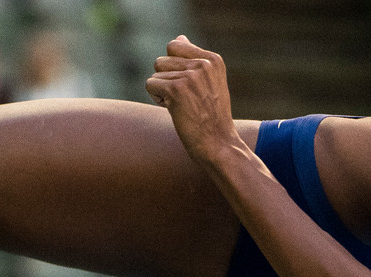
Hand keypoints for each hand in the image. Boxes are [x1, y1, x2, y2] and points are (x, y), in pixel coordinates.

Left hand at [145, 36, 240, 164]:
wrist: (219, 145)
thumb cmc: (212, 118)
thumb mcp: (211, 83)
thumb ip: (195, 60)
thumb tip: (180, 38)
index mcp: (213, 59)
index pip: (176, 45)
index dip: (175, 67)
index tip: (190, 87)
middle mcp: (202, 64)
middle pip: (162, 60)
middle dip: (167, 80)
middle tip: (186, 99)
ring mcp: (190, 76)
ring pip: (156, 73)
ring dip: (162, 91)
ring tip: (182, 106)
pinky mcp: (176, 89)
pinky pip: (151, 85)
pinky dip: (158, 100)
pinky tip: (175, 111)